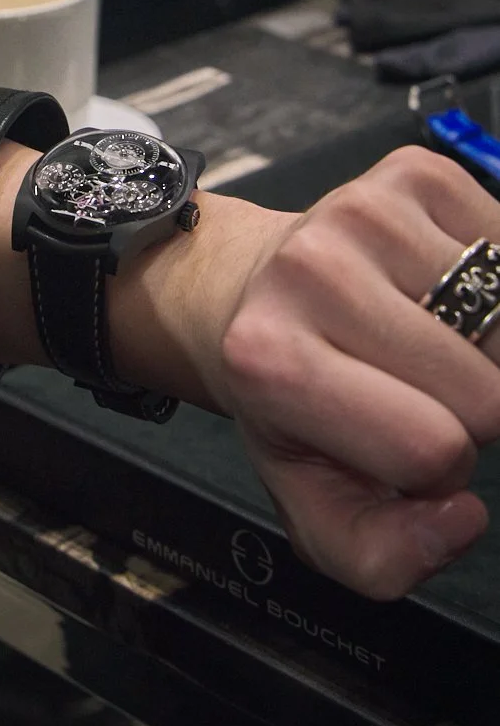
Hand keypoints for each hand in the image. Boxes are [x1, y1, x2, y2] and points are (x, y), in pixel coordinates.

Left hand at [0, 139, 499, 599]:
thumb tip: (461, 520)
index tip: (409, 445)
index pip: (433, 450)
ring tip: (428, 341)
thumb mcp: (311, 500)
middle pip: (488, 391)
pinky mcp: (413, 171)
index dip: (440, 467)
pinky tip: (445, 294)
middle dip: (472, 407)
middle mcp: (309, 272)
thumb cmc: (288, 397)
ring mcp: (361, 211)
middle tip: (417, 389)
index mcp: (271, 361)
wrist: (250, 289)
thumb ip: (380, 555)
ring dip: (490, 347)